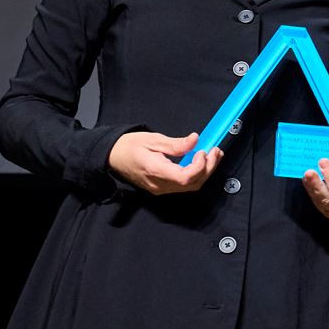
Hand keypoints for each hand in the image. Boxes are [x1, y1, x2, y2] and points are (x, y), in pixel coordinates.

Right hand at [107, 131, 221, 194]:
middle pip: (192, 184)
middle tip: (216, 151)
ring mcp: (160, 189)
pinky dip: (197, 175)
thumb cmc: (129, 146)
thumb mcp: (152, 139)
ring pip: (190, 187)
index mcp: (155, 170)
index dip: (200, 166)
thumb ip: (176, 144)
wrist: (112, 157)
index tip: (203, 151)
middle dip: (208, 168)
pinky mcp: (162, 188)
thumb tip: (195, 140)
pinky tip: (202, 162)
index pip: (185, 177)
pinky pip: (184, 186)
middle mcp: (159, 184)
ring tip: (213, 155)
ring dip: (205, 172)